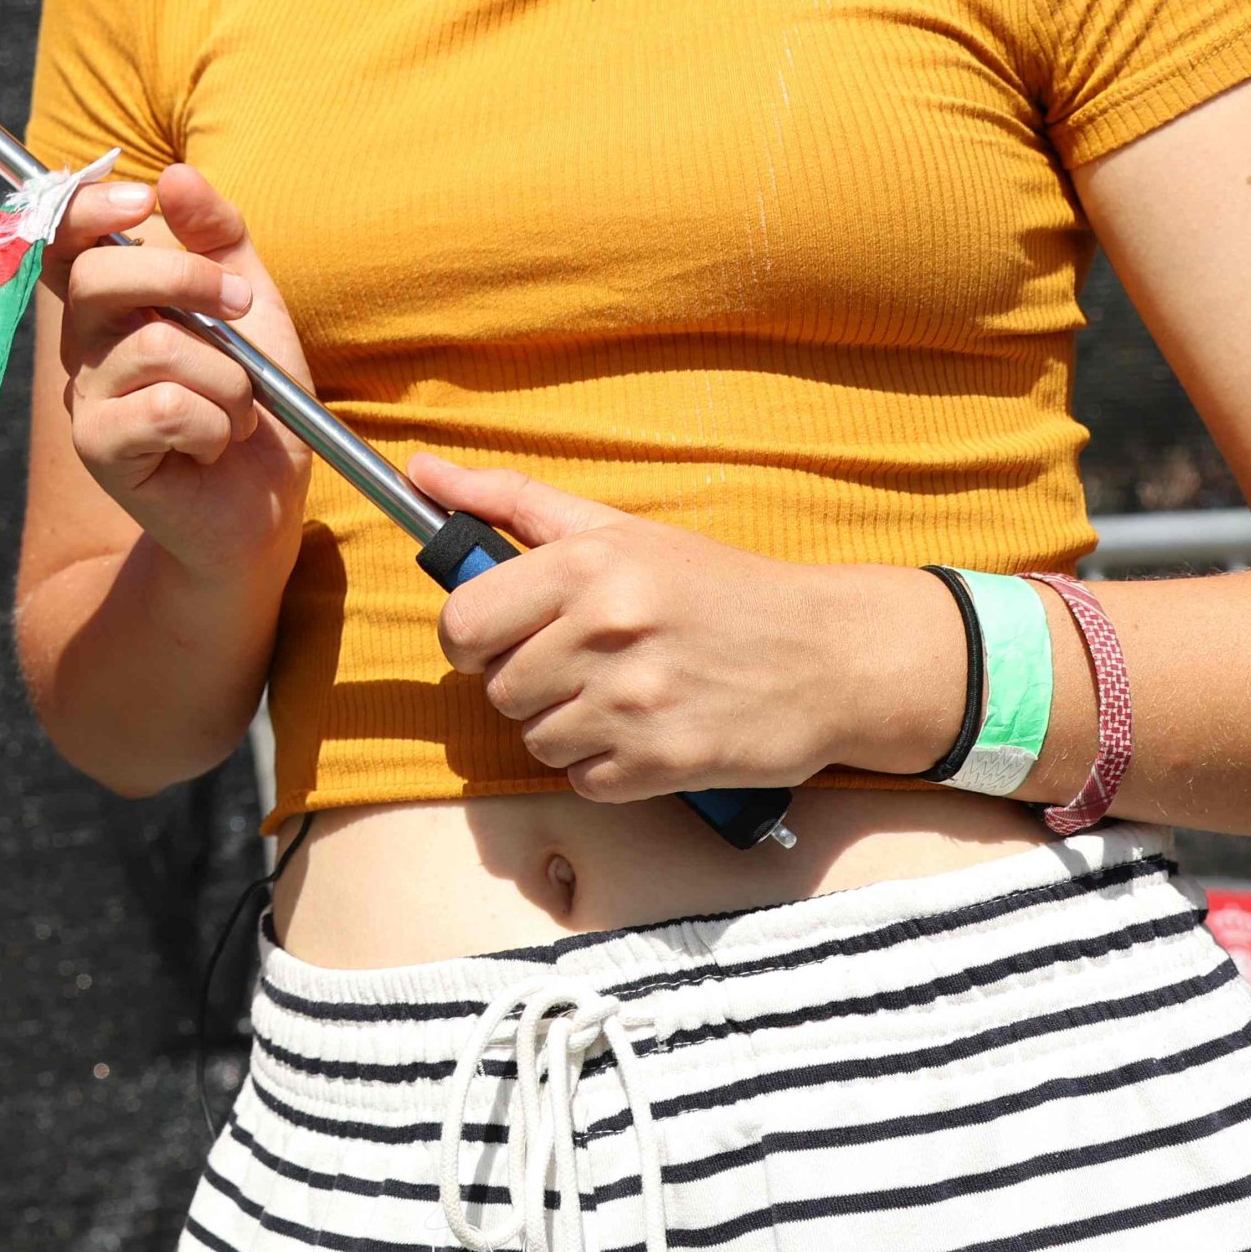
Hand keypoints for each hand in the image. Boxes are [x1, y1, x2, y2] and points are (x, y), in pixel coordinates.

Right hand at [48, 165, 316, 592]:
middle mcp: (86, 343)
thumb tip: (177, 173)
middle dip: (188, 279)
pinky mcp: (100, 448)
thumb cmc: (256, 401)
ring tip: (237, 411)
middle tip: (242, 308)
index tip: (145, 199)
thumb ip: (218, 237)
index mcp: (113, 301)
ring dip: (227, 380)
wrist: (265, 501)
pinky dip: (216, 425)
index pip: (66, 235)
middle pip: (102, 276)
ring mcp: (87, 397)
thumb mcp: (251, 304)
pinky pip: (165, 408)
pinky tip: (215, 447)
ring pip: (156, 347)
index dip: (89, 206)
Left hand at [418, 456, 953, 799]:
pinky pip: (582, 780)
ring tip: (625, 696)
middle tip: (585, 664)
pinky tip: (648, 732)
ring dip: (569, 727)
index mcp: (589, 566)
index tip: (501, 637)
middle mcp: (607, 631)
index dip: (471, 638)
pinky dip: (607, 768)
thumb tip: (420, 471)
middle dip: (529, 682)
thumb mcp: (620, 529)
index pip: (461, 623)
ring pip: (535, 740)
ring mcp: (634, 703)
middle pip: (496, 689)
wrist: (831, 656)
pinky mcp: (662, 765)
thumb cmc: (719, 588)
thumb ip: (510, 501)